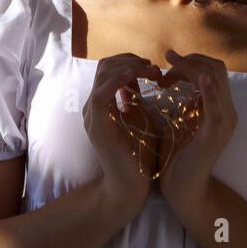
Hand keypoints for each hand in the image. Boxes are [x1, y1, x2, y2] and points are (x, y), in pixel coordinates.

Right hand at [83, 53, 163, 213]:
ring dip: (129, 66)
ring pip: (103, 74)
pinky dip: (118, 79)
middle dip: (130, 60)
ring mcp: (92, 114)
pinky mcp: (97, 124)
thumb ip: (136, 97)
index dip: (130, 62)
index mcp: (102, 104)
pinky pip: (102, 92)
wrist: (130, 187)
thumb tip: (143, 75)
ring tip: (150, 70)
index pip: (109, 69)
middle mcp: (93, 106)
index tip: (153, 67)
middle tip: (153, 67)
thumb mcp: (140, 117)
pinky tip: (136, 74)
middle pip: (104, 66)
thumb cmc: (138, 155)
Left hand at [156, 49, 237, 214]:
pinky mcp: (216, 133)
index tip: (165, 65)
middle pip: (216, 68)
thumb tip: (169, 77)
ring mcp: (224, 121)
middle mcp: (227, 111)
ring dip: (190, 68)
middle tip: (165, 64)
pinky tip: (199, 78)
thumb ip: (182, 100)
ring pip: (215, 79)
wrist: (183, 188)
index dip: (189, 62)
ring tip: (167, 69)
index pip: (212, 69)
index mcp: (218, 107)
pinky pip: (217, 105)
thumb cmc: (178, 155)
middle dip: (189, 61)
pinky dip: (209, 89)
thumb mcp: (180, 120)